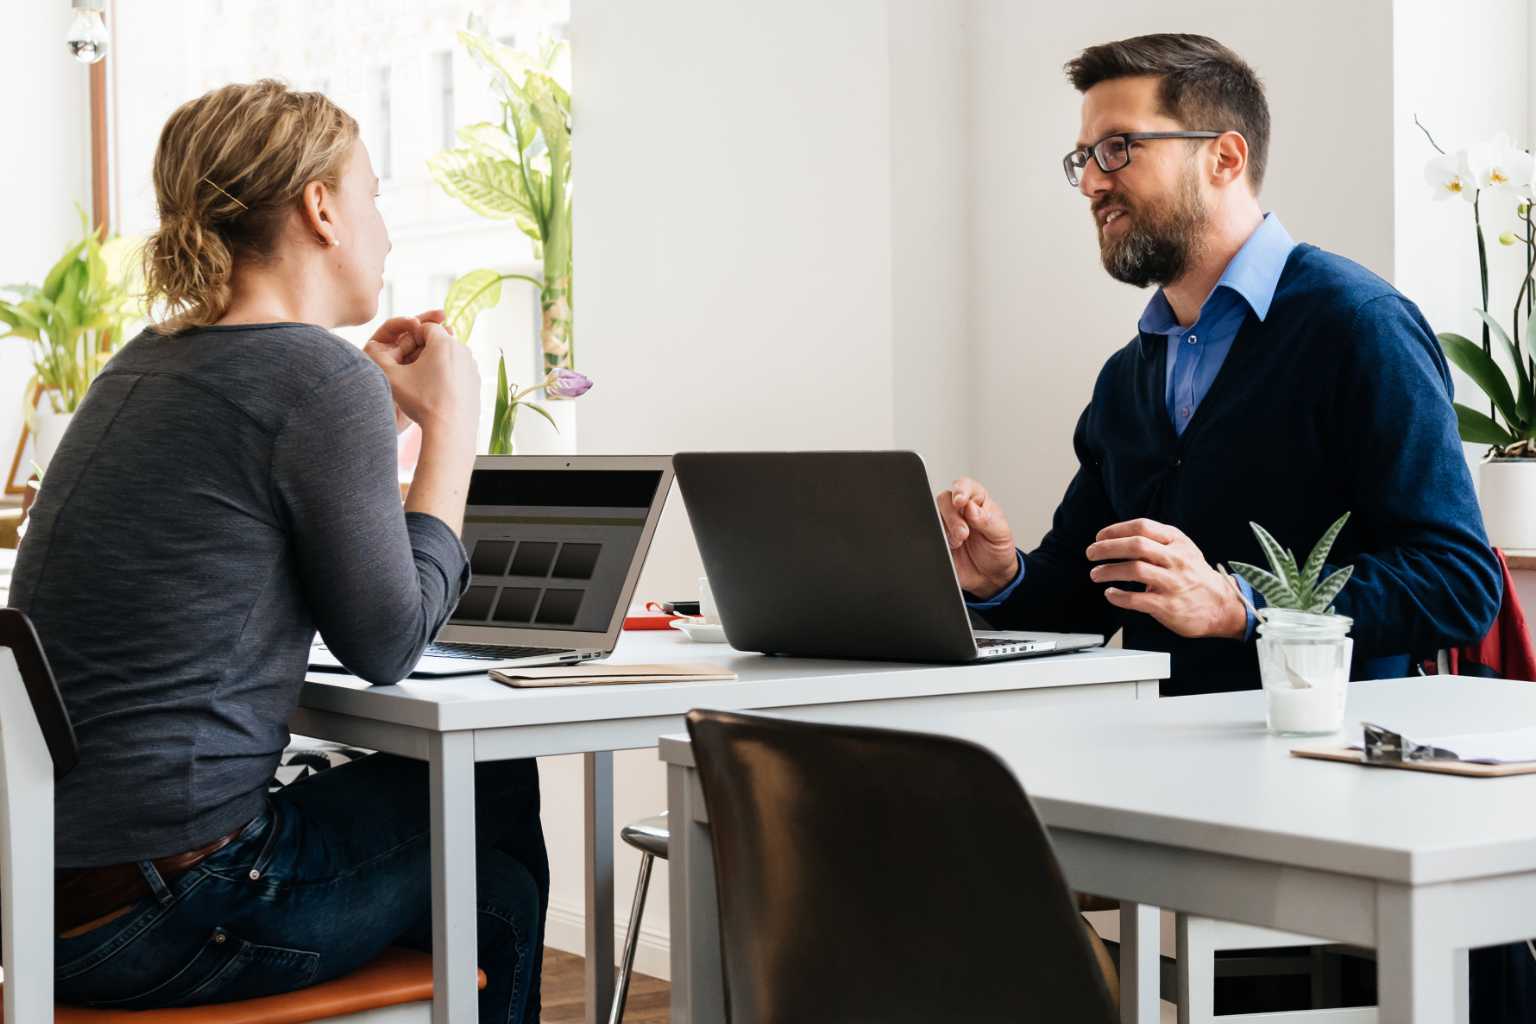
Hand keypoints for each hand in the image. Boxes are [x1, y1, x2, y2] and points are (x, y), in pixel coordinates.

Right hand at [364, 320, 478, 443]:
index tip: (404, 357)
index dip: (410, 338)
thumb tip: (373, 347)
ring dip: (435, 364)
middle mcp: (463, 350)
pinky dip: (447, 378)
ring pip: (449, 356)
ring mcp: (472, 366)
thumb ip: (378, 356)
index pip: (424, 327)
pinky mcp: (477, 382)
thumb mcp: (391, 377)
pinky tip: (436, 394)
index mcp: (444, 342)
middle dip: (423, 351)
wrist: (450, 431)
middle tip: (411, 372)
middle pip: (438, 341)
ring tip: (423, 385)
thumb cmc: (421, 402)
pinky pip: (458, 372)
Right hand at [935, 478, 1019, 597]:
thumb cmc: (997, 551)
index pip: (966, 486)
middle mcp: (960, 511)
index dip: (960, 489)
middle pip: (944, 500)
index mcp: (977, 502)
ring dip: (945, 530)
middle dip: (952, 516)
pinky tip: (950, 548)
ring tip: (959, 543)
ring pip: (934, 516)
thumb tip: (971, 508)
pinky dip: (939, 541)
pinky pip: (930, 535)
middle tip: (963, 533)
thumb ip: (987, 520)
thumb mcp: (1001, 535)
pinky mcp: (939, 540)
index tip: (960, 500)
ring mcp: (947, 526)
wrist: (990, 577)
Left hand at [1085, 519, 1246, 638]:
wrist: (1222, 606)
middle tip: (1091, 553)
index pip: (1142, 527)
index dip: (1116, 530)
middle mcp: (1176, 559)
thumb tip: (1120, 537)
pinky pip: (1136, 599)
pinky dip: (1118, 596)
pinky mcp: (1168, 606)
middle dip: (1107, 548)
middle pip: (1135, 546)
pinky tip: (1110, 593)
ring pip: (1134, 570)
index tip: (1100, 537)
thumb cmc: (1195, 576)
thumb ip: (1157, 541)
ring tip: (1096, 574)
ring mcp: (1173, 583)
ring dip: (1108, 571)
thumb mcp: (1183, 550)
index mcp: (1177, 542)